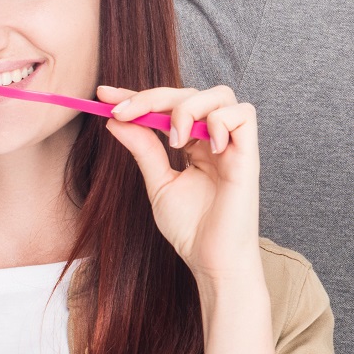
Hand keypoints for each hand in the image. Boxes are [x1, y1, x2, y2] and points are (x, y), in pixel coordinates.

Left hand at [98, 84, 259, 283]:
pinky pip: (244, 114)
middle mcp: (215, 139)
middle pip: (190, 92)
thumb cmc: (191, 229)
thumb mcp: (158, 183)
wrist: (212, 260)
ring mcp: (233, 145)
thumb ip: (142, 149)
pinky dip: (220, 121)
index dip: (137, 95)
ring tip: (174, 139)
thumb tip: (114, 120)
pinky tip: (208, 148)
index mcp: (195, 144)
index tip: (104, 95)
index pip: (167, 106)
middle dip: (153, 96)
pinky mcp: (248, 155)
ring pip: (220, 95)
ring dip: (188, 108)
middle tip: (124, 112)